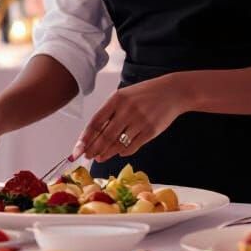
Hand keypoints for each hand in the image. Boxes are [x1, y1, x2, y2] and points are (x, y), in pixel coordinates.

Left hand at [71, 74, 192, 164]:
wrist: (172, 92)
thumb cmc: (145, 94)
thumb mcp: (125, 96)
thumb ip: (111, 112)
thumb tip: (94, 134)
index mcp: (117, 99)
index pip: (96, 122)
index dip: (85, 138)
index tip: (77, 149)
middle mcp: (127, 110)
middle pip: (105, 136)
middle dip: (93, 149)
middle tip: (87, 156)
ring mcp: (139, 121)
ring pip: (117, 144)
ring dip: (106, 153)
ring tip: (99, 158)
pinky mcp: (150, 131)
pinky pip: (132, 146)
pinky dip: (123, 152)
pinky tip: (119, 153)